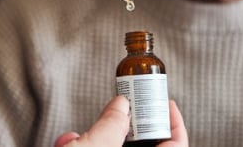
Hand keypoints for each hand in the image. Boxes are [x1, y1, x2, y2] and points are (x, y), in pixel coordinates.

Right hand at [54, 97, 188, 146]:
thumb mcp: (96, 145)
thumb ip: (112, 124)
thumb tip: (121, 104)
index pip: (177, 144)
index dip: (174, 122)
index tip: (165, 101)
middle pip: (142, 143)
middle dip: (125, 123)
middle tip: (124, 104)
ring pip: (111, 146)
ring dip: (94, 136)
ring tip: (79, 133)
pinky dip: (79, 145)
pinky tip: (66, 143)